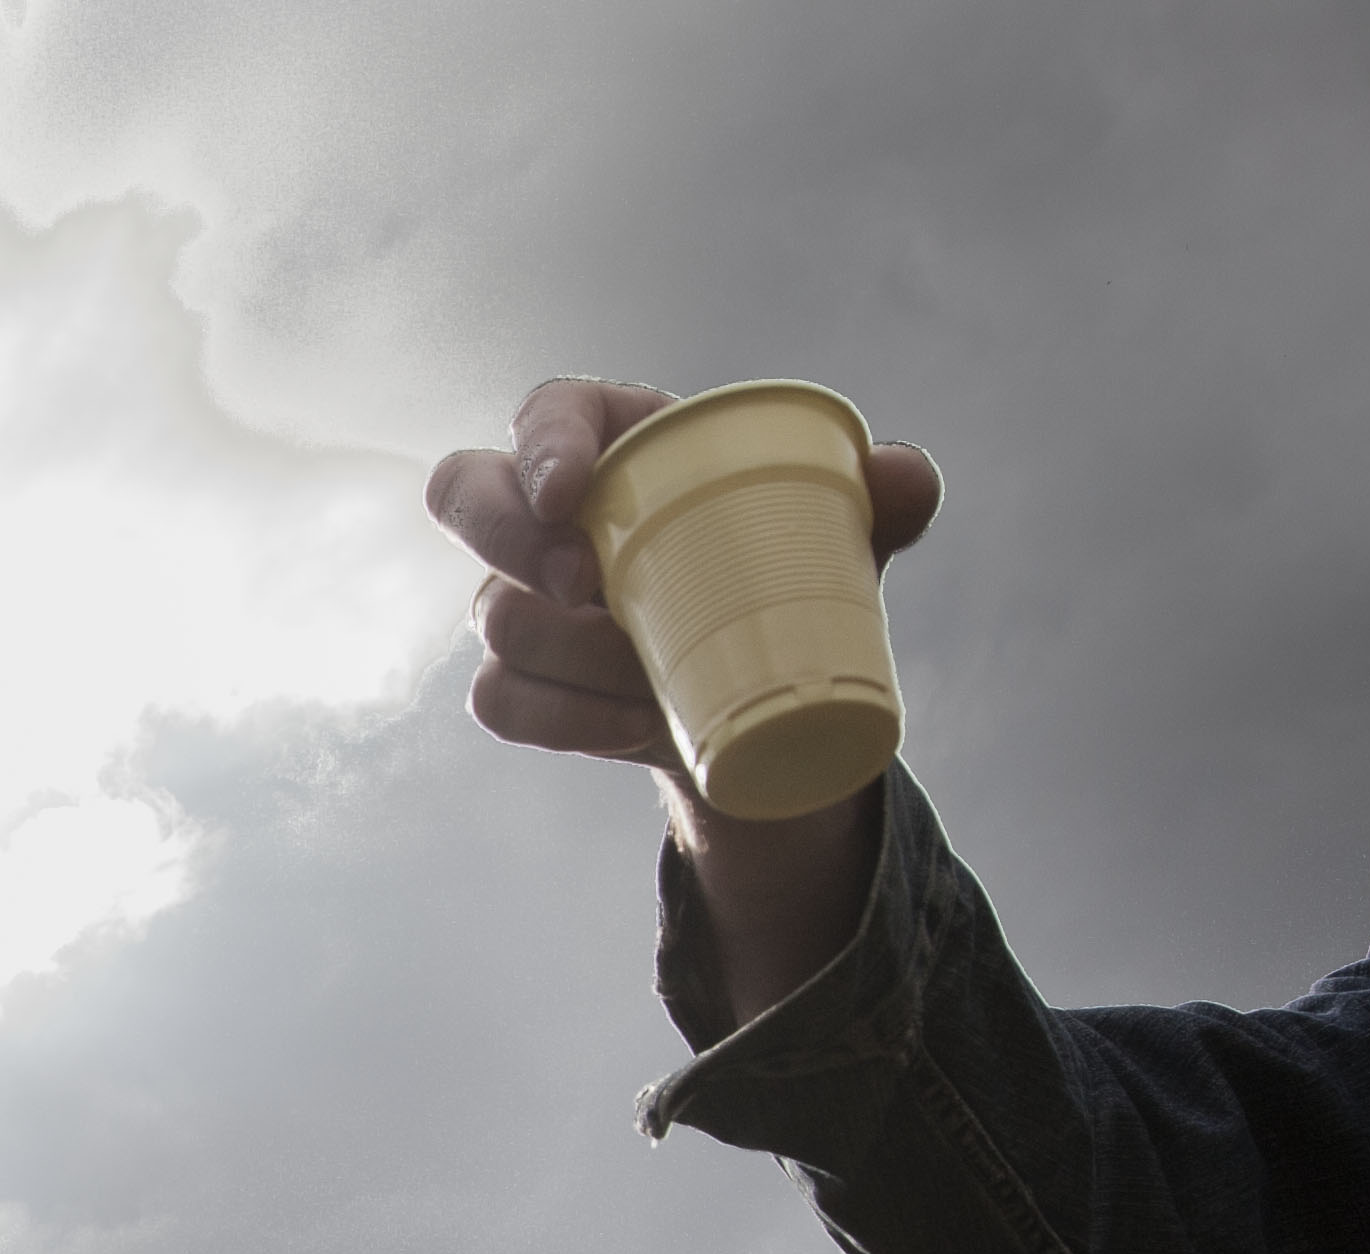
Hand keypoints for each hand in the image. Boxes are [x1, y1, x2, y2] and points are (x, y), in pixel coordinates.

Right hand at [426, 379, 941, 776]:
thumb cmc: (780, 578)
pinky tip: (628, 724)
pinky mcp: (521, 683)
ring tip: (650, 677)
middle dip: (508, 537)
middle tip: (585, 584)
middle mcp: (547, 514)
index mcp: (616, 442)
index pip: (548, 412)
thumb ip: (883, 496)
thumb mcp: (840, 537)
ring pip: (492, 614)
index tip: (573, 491)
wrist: (760, 700)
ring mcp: (522, 600)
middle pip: (464, 493)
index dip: (543, 443)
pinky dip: (564, 718)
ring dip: (569, 653)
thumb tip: (906, 479)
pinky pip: (501, 699)